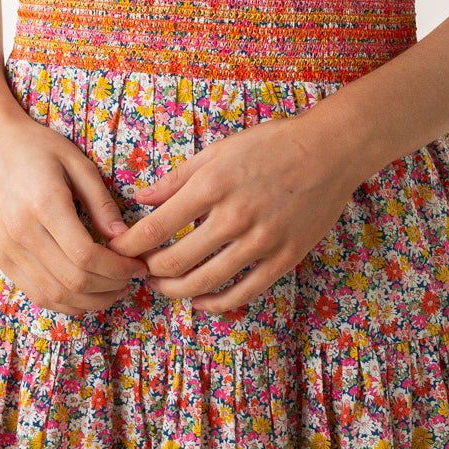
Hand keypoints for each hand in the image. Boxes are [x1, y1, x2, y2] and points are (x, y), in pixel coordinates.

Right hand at [0, 107, 149, 316]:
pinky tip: (86, 293)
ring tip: (113, 289)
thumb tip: (124, 237)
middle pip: (72, 280)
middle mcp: (21, 232)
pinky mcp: (1, 259)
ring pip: (54, 294)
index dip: (117, 268)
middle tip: (131, 279)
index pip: (85, 255)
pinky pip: (36, 294)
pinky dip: (65, 302)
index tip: (138, 265)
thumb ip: (101, 201)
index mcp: (44, 204)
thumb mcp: (77, 162)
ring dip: (90, 300)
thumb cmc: (37, 148)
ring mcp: (8, 249)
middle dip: (109, 287)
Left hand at [105, 105, 365, 315]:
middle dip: (149, 272)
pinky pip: (242, 293)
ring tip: (164, 286)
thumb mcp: (218, 151)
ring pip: (204, 283)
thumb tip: (139, 198)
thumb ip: (177, 179)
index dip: (129, 247)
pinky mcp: (284, 259)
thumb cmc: (269, 145)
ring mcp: (261, 241)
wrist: (328, 151)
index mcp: (211, 185)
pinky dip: (215, 303)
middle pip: (173, 262)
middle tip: (141, 270)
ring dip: (175, 291)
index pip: (155, 228)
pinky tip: (202, 300)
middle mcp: (234, 217)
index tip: (119, 252)